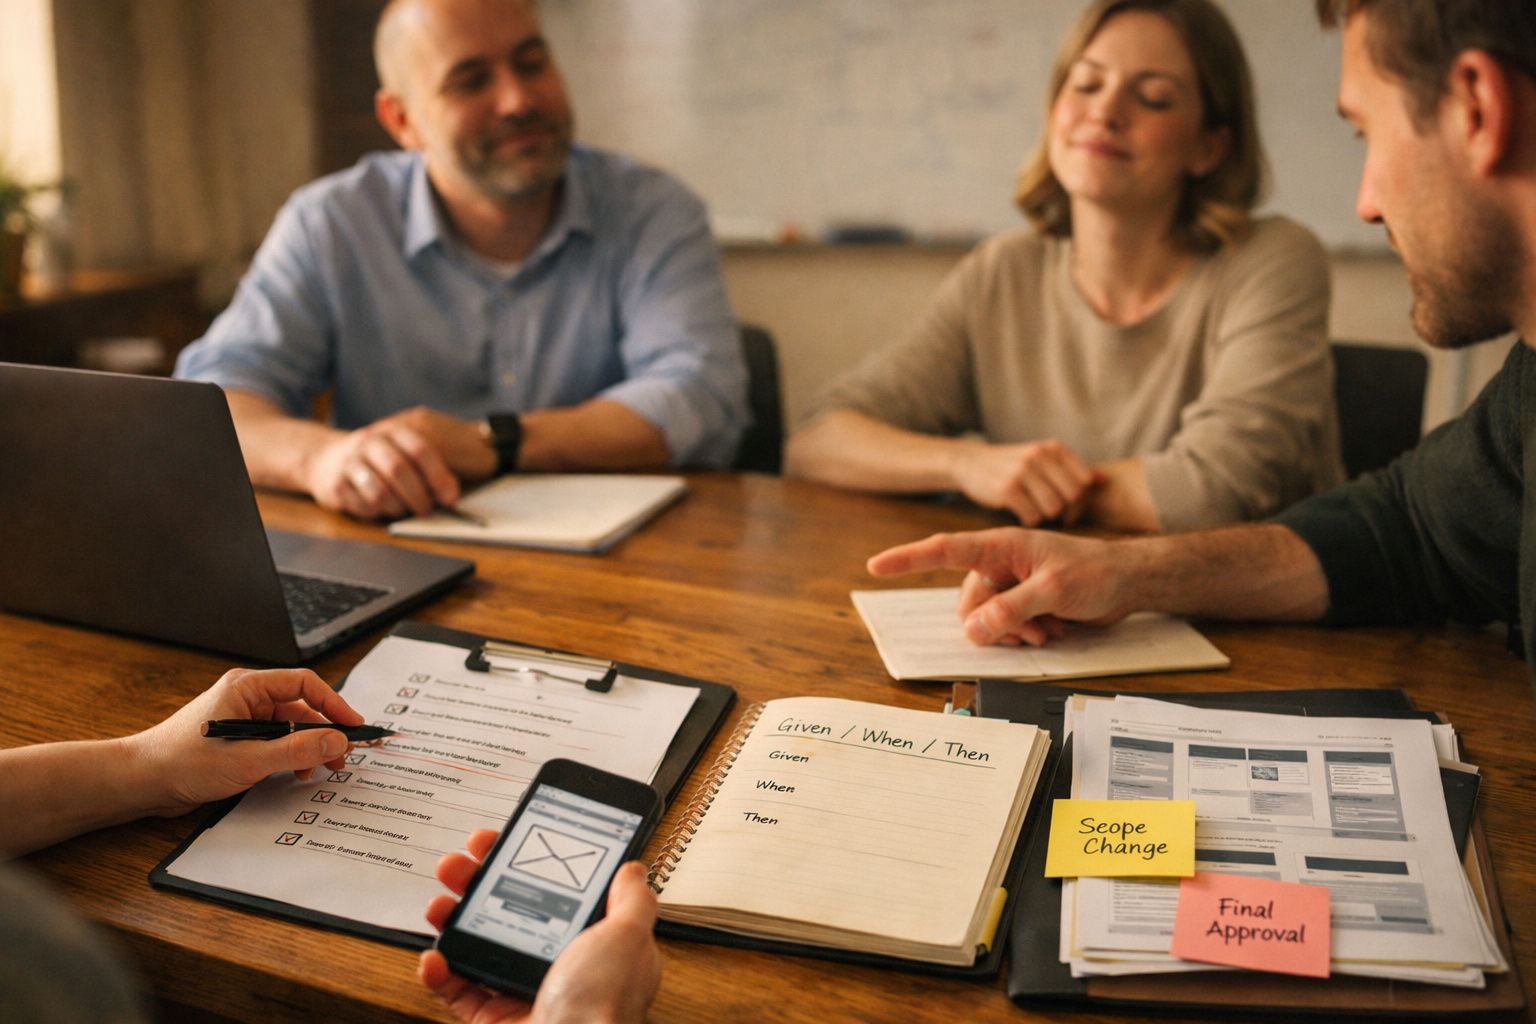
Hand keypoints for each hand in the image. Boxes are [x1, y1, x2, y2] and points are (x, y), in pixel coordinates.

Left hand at [126, 668, 364, 816]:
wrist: (141, 781)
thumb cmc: (181, 762)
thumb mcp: (248, 759)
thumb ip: (296, 750)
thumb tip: (336, 741)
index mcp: (247, 687)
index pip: (304, 684)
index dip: (333, 703)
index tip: (353, 726)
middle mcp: (246, 698)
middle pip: (300, 708)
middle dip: (322, 732)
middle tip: (340, 757)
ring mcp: (242, 719)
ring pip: (289, 728)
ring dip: (306, 748)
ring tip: (315, 771)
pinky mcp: (237, 740)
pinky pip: (274, 742)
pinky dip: (289, 757)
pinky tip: (292, 774)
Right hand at [305, 407, 489, 519]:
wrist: (325, 459)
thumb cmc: (377, 460)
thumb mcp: (402, 451)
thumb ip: (428, 467)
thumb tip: (451, 494)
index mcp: (392, 431)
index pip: (420, 450)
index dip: (439, 476)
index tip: (450, 498)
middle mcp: (369, 442)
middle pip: (399, 470)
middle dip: (419, 496)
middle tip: (427, 510)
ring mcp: (350, 463)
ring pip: (381, 493)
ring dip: (398, 507)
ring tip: (402, 508)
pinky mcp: (336, 486)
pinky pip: (364, 506)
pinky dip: (378, 513)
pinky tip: (381, 508)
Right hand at [420, 831, 661, 1023]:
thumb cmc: (602, 1004)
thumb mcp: (629, 937)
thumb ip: (632, 901)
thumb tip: (631, 869)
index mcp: (594, 946)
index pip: (558, 893)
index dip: (528, 865)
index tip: (504, 843)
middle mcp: (558, 967)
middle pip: (509, 911)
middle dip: (478, 882)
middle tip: (459, 864)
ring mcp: (522, 991)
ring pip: (478, 946)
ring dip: (452, 918)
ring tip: (440, 902)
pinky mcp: (492, 1018)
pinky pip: (457, 990)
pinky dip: (440, 972)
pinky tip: (434, 955)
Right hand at [867, 527, 1134, 645]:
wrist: (1127, 582)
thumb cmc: (1095, 572)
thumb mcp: (1054, 589)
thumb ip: (1013, 608)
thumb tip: (974, 630)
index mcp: (1001, 546)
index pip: (944, 549)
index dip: (908, 558)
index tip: (876, 564)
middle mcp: (998, 564)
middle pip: (968, 603)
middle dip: (993, 623)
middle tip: (1032, 628)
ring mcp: (1009, 586)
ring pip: (983, 621)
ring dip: (1011, 632)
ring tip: (1045, 628)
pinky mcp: (1020, 605)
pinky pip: (1001, 629)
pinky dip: (1021, 635)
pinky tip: (1048, 630)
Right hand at [950, 440, 1100, 525]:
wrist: (971, 462)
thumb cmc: (1013, 465)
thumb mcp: (1042, 458)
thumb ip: (1072, 469)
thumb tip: (1104, 479)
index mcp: (1053, 448)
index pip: (1085, 481)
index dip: (1082, 500)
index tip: (1070, 507)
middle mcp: (1040, 456)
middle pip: (1073, 497)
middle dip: (1067, 512)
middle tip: (1054, 516)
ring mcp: (1023, 472)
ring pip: (1054, 509)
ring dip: (1047, 518)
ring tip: (1036, 512)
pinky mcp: (1007, 489)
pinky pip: (1033, 517)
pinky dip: (1030, 521)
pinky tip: (1021, 514)